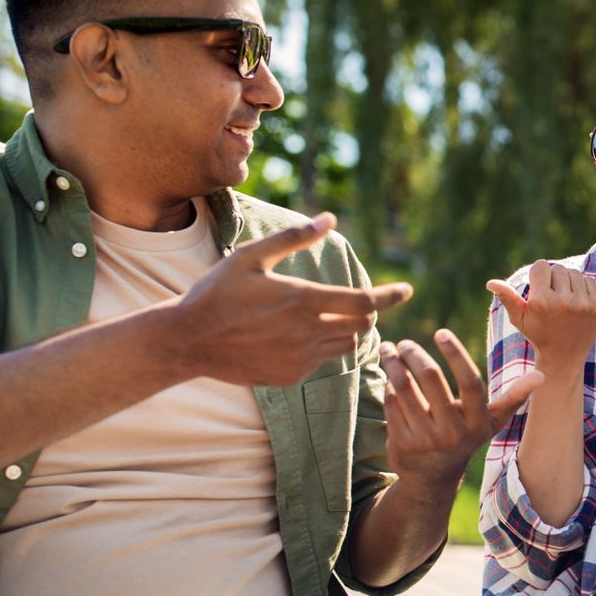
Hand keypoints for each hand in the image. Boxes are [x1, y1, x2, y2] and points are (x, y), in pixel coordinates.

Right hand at [174, 213, 412, 385]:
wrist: (188, 340)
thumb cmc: (217, 292)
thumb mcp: (252, 257)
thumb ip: (294, 237)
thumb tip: (330, 218)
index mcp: (302, 299)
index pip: (364, 301)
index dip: (389, 295)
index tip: (407, 291)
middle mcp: (307, 332)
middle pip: (361, 325)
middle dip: (365, 312)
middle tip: (357, 302)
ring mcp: (300, 358)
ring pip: (345, 345)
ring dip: (346, 330)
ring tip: (327, 317)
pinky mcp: (291, 376)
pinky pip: (321, 362)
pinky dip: (320, 348)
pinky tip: (295, 337)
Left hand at [382, 329, 543, 489]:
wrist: (432, 478)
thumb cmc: (465, 437)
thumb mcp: (491, 422)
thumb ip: (513, 397)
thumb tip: (542, 376)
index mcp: (477, 422)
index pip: (470, 382)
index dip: (456, 355)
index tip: (441, 332)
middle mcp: (453, 432)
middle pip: (431, 379)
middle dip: (415, 355)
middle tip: (405, 344)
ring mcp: (426, 439)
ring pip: (404, 388)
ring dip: (393, 364)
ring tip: (389, 350)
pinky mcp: (402, 443)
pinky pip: (392, 403)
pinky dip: (388, 385)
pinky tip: (389, 377)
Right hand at [485, 261, 595, 373]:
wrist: (564, 357)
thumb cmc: (538, 335)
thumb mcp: (519, 319)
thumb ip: (507, 297)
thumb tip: (490, 282)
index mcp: (541, 301)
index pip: (541, 265)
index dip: (538, 274)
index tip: (538, 287)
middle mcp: (563, 301)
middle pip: (558, 268)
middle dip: (553, 278)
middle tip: (551, 295)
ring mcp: (582, 303)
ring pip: (574, 272)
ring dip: (568, 281)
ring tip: (563, 298)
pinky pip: (589, 281)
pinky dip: (582, 287)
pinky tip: (575, 301)